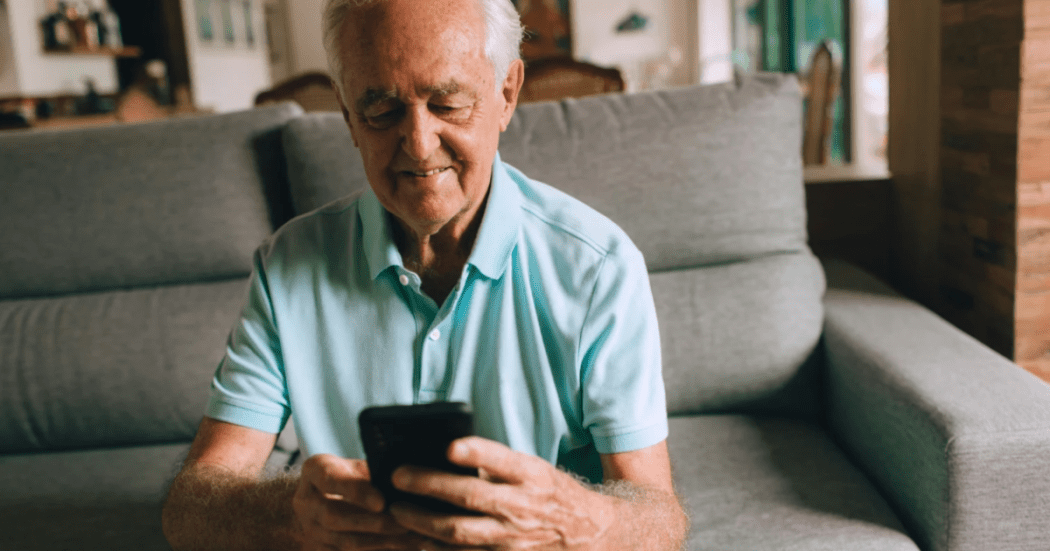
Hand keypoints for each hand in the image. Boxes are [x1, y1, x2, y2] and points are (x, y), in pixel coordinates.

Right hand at [293, 453, 433, 549]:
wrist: (317, 500)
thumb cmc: (345, 476)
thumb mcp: (354, 466)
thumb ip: (372, 473)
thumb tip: (405, 483)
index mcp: (314, 471)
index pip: (331, 480)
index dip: (356, 492)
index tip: (382, 502)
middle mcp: (305, 502)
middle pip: (335, 517)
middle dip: (373, 523)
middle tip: (405, 524)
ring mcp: (310, 529)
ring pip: (345, 542)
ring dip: (381, 542)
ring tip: (412, 541)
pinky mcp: (320, 550)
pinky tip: (405, 549)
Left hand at [387, 437, 615, 550]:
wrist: (588, 533)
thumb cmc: (550, 493)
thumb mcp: (533, 469)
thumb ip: (496, 465)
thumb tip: (446, 456)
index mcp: (531, 475)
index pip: (502, 459)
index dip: (476, 453)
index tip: (449, 446)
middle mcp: (523, 506)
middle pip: (470, 497)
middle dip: (429, 485)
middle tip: (397, 476)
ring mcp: (513, 538)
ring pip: (460, 533)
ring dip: (423, 523)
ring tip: (397, 510)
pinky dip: (437, 549)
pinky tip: (417, 540)